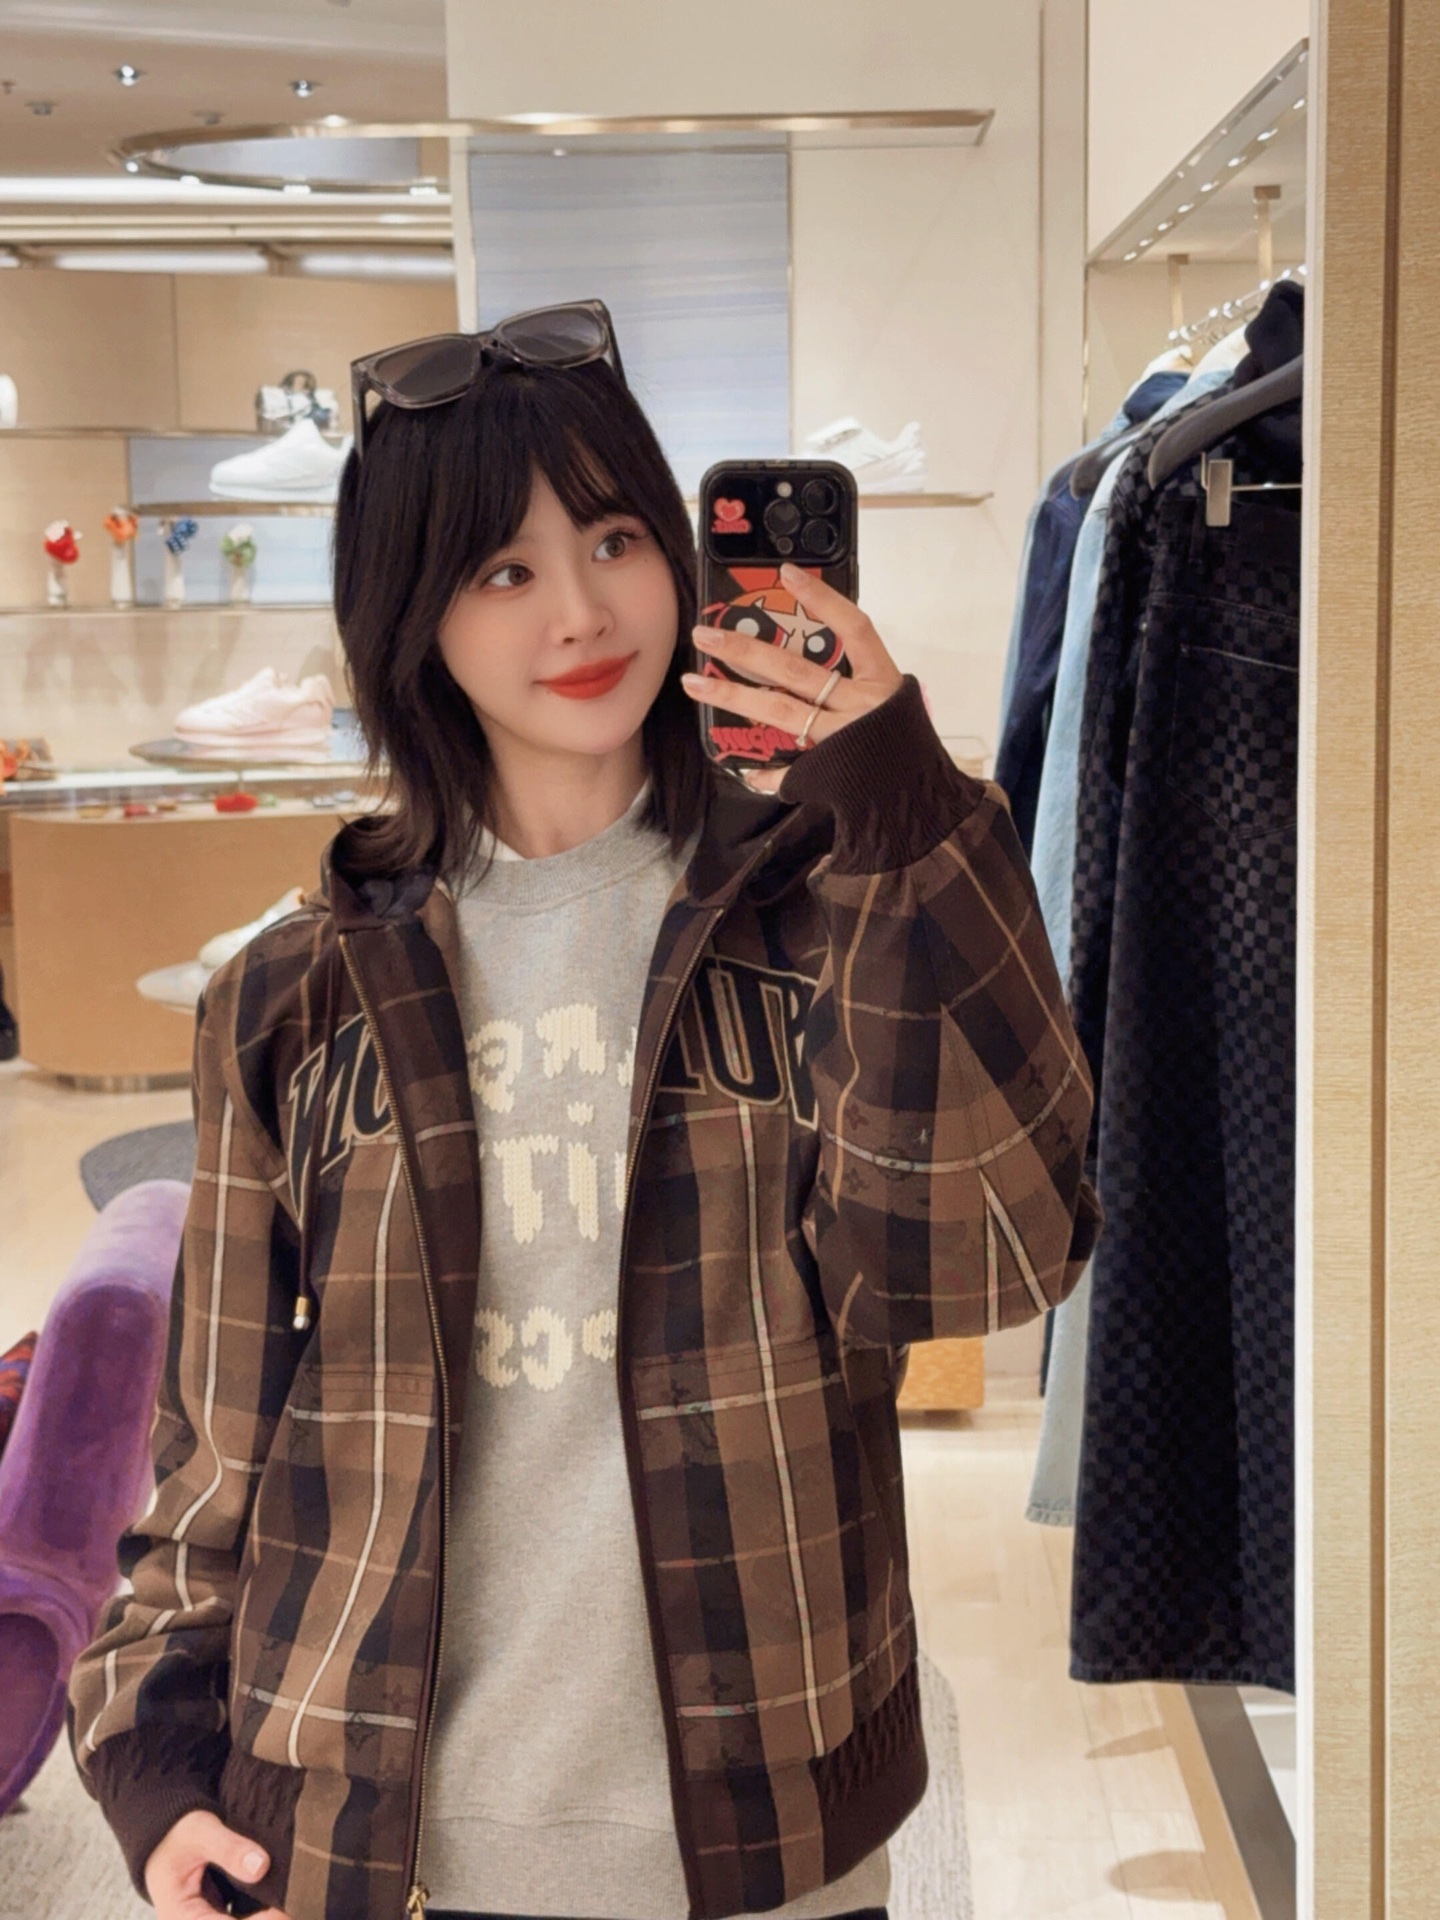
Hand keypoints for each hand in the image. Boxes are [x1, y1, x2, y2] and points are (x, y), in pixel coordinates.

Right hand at [144, 1809, 291, 1919]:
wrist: (166, 1832)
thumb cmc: (177, 1833)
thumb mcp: (201, 1832)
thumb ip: (229, 1848)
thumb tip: (260, 1867)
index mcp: (179, 1914)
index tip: (281, 1915)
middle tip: (288, 1912)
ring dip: (260, 1918)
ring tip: (286, 1910)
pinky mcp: (216, 1914)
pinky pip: (238, 1919)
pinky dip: (257, 1914)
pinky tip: (277, 1907)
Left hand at [682, 562, 904, 794]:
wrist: (924, 799)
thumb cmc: (906, 744)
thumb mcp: (893, 701)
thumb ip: (858, 676)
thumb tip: (811, 655)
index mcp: (882, 680)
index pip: (854, 628)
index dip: (823, 599)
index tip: (787, 574)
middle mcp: (862, 706)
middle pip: (797, 671)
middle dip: (747, 650)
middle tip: (707, 635)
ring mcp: (844, 739)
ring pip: (781, 712)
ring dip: (734, 696)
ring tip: (696, 683)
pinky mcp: (831, 773)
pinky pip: (791, 770)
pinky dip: (768, 772)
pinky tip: (745, 769)